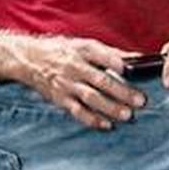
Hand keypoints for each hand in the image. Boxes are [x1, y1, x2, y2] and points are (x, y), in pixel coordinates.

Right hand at [22, 34, 145, 128]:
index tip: (131, 70)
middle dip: (122, 92)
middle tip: (140, 100)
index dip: (117, 63)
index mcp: (82, 50)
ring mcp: (67, 84)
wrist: (28, 59)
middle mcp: (75, 67)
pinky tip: (106, 125)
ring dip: (110, 108)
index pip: (102, 55)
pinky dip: (92, 119)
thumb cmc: (61, 50)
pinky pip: (77, 111)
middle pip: (101, 80)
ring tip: (127, 115)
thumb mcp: (84, 44)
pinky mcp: (60, 98)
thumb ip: (111, 53)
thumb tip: (137, 58)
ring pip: (91, 98)